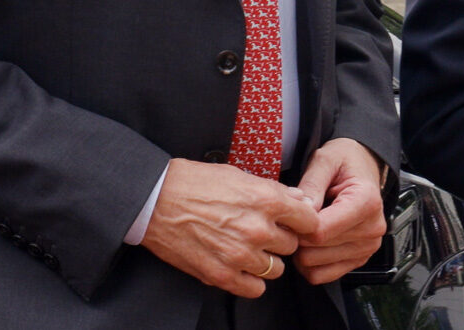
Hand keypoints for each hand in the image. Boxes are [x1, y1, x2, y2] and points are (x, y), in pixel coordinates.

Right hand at [138, 158, 320, 296]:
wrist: (156, 200)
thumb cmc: (194, 183)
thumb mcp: (239, 175)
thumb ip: (274, 190)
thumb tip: (300, 200)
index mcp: (265, 200)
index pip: (308, 220)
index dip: (302, 221)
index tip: (294, 222)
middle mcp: (257, 229)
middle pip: (292, 245)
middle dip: (280, 239)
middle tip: (263, 233)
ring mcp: (240, 254)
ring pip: (276, 269)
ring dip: (266, 260)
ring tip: (249, 249)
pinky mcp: (221, 275)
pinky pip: (255, 289)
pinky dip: (251, 280)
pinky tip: (240, 267)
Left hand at [292, 137, 389, 283]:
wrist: (363, 167)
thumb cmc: (344, 162)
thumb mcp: (325, 160)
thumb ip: (312, 184)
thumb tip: (301, 210)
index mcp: (366, 202)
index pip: (321, 231)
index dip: (297, 225)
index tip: (291, 212)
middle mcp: (372, 228)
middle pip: (315, 250)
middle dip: (298, 236)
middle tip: (296, 218)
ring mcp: (367, 247)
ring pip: (315, 265)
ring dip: (302, 250)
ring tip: (305, 227)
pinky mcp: (358, 260)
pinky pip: (321, 276)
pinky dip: (309, 263)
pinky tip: (310, 243)